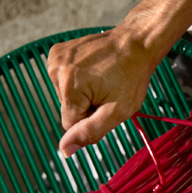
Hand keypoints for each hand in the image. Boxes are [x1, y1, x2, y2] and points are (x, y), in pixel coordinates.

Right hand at [47, 24, 158, 157]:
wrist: (135, 42)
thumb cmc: (132, 75)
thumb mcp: (117, 111)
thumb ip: (90, 132)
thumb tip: (65, 150)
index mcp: (69, 87)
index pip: (71, 124)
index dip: (92, 119)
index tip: (106, 104)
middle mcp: (56, 71)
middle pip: (68, 109)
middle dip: (87, 105)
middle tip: (107, 89)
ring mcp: (55, 59)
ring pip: (66, 95)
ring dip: (84, 92)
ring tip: (102, 78)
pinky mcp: (57, 52)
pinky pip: (64, 80)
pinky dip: (78, 79)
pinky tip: (94, 70)